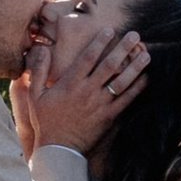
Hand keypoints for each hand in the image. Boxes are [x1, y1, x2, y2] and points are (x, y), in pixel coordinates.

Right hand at [18, 3, 147, 154]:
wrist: (58, 150)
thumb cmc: (46, 121)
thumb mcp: (34, 95)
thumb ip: (39, 71)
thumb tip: (41, 49)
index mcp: (70, 83)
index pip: (88, 57)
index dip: (100, 42)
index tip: (111, 30)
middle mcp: (87, 91)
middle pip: (109, 65)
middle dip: (123, 48)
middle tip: (135, 35)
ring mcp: (100, 104)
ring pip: (121, 81)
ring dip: (135, 67)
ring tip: (146, 54)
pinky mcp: (109, 117)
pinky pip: (126, 100)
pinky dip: (137, 89)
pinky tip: (146, 78)